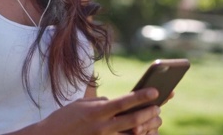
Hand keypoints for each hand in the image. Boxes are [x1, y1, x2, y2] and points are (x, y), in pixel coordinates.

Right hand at [22, 88, 162, 134]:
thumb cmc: (63, 119)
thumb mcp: (80, 104)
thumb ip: (100, 103)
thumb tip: (115, 102)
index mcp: (96, 111)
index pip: (124, 102)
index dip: (141, 97)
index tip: (155, 91)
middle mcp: (102, 127)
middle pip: (133, 120)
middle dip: (148, 113)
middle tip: (158, 107)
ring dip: (146, 128)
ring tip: (154, 121)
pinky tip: (142, 133)